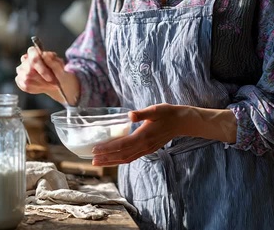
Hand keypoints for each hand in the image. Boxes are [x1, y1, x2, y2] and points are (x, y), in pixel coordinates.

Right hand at [15, 46, 78, 103]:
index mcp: (34, 52)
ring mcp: (21, 70)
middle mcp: (25, 60)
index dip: (42, 69)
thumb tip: (45, 54)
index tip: (50, 78)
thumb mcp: (60, 67)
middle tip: (53, 83)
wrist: (58, 82)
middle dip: (42, 79)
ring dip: (40, 84)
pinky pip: (25, 87)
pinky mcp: (20, 80)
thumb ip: (53, 61)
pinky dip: (36, 88)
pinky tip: (43, 86)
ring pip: (26, 80)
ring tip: (49, 84)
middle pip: (29, 71)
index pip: (33, 58)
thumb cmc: (59, 72)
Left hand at [91, 103, 236, 165]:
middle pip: (121, 155)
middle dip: (106, 159)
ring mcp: (146, 149)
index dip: (107, 148)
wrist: (182, 122)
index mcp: (143, 137)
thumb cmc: (167, 113)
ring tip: (99, 162)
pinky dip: (120, 159)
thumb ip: (142, 113)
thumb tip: (130, 115)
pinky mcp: (148, 149)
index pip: (121, 145)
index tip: (95, 149)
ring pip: (126, 159)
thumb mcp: (155, 110)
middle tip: (92, 161)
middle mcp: (144, 146)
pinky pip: (131, 157)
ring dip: (112, 161)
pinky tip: (113, 158)